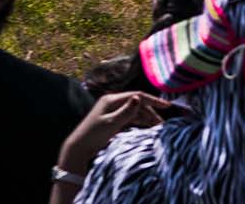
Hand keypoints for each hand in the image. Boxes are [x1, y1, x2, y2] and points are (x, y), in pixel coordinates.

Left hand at [55, 92, 174, 180]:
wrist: (78, 149)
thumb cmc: (93, 136)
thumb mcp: (111, 124)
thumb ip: (126, 111)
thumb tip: (139, 97)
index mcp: (111, 100)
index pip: (137, 96)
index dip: (152, 100)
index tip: (167, 106)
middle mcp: (113, 103)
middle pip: (137, 104)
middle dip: (151, 112)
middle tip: (162, 124)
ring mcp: (113, 111)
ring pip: (135, 112)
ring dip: (146, 118)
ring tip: (158, 128)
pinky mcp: (113, 120)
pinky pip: (130, 118)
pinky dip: (139, 122)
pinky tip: (148, 127)